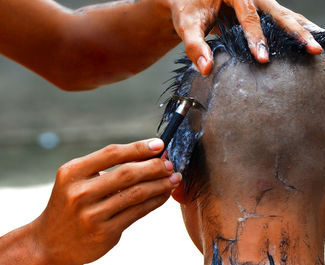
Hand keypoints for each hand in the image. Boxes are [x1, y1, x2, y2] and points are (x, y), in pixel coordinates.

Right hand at [30, 139, 180, 264]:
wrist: (48, 242)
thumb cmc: (69, 204)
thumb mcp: (76, 180)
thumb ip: (105, 168)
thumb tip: (147, 155)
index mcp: (72, 172)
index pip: (112, 153)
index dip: (139, 148)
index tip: (159, 144)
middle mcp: (80, 193)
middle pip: (127, 173)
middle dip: (154, 166)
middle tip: (170, 163)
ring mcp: (92, 215)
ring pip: (136, 194)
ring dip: (160, 184)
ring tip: (173, 178)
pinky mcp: (105, 233)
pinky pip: (137, 212)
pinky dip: (155, 201)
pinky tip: (163, 194)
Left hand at [168, 0, 324, 74]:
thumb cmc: (189, 8)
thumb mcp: (186, 24)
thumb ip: (194, 44)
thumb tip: (206, 69)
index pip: (248, 16)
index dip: (256, 37)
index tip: (262, 58)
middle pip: (282, 13)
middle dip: (299, 33)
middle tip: (314, 50)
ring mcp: (266, 4)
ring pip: (294, 18)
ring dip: (315, 33)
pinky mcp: (269, 14)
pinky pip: (292, 24)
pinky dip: (310, 34)